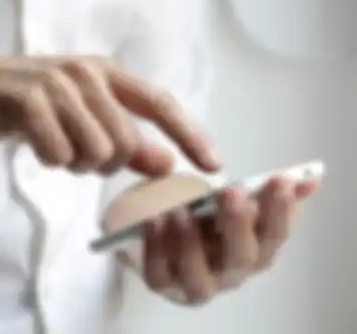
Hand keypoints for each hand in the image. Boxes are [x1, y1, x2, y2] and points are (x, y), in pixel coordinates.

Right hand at [0, 56, 221, 174]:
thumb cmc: (21, 109)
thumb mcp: (76, 120)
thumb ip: (123, 141)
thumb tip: (166, 164)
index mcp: (103, 71)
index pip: (159, 103)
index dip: (189, 134)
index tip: (213, 164)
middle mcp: (85, 72)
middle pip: (125, 142)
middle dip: (104, 164)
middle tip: (76, 156)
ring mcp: (56, 83)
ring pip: (95, 152)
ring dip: (74, 164)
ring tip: (53, 147)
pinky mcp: (28, 101)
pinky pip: (59, 155)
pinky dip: (49, 161)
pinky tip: (33, 144)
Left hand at [130, 176, 319, 305]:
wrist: (170, 236)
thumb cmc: (211, 220)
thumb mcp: (239, 201)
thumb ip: (268, 191)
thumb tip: (308, 178)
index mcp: (256, 249)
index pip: (276, 234)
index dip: (281, 209)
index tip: (281, 180)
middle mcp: (231, 271)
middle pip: (241, 256)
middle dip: (238, 224)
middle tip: (231, 193)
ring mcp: (197, 282)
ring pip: (198, 276)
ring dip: (191, 242)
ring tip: (181, 211)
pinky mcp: (164, 283)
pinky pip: (159, 274)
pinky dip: (156, 249)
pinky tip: (154, 221)